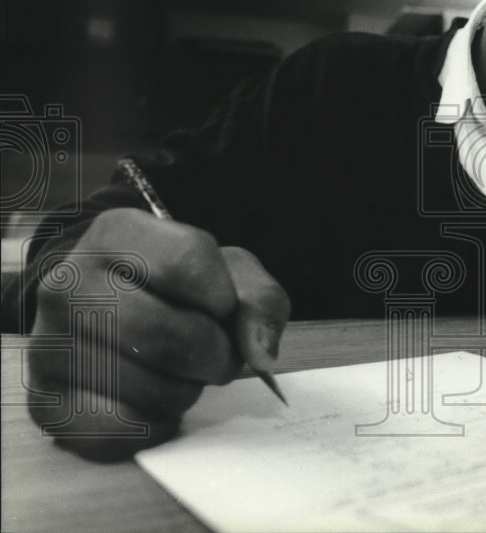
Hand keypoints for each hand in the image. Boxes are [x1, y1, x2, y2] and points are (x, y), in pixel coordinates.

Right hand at [27, 208, 290, 460]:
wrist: (111, 310)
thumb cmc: (182, 289)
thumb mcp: (230, 275)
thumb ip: (259, 304)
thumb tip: (260, 354)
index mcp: (116, 234)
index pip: (188, 261)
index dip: (224, 296)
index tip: (223, 308)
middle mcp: (69, 283)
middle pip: (170, 334)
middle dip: (216, 355)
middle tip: (219, 356)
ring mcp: (48, 344)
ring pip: (151, 387)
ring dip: (188, 390)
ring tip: (182, 373)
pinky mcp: (47, 402)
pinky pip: (121, 430)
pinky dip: (158, 423)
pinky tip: (156, 401)